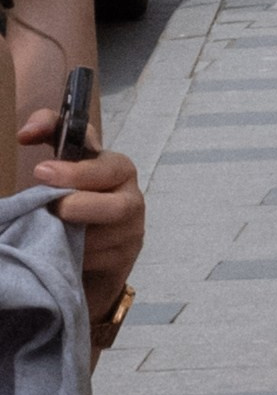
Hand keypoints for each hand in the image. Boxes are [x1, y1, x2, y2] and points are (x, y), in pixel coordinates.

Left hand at [18, 125, 141, 320]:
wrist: (87, 250)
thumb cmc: (70, 202)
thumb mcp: (60, 167)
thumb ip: (48, 133)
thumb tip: (26, 133)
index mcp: (114, 168)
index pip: (106, 162)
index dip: (75, 168)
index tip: (40, 172)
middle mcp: (130, 197)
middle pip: (117, 205)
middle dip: (80, 205)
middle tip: (50, 207)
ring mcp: (132, 231)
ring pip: (109, 236)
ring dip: (76, 236)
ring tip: (52, 233)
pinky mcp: (125, 260)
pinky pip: (103, 260)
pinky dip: (80, 257)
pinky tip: (64, 253)